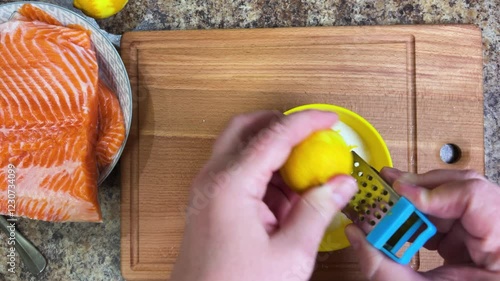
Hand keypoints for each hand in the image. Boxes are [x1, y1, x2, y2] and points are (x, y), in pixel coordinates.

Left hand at [170, 110, 356, 280]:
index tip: (330, 119)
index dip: (306, 123)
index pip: (274, 136)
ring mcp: (208, 192)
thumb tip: (341, 183)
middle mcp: (213, 181)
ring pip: (241, 151)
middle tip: (311, 133)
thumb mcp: (290, 252)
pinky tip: (287, 197)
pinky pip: (238, 175)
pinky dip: (263, 175)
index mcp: (230, 185)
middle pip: (245, 130)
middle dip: (280, 125)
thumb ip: (318, 210)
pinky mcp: (210, 206)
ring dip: (273, 152)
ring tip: (306, 173)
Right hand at [345, 168, 499, 280]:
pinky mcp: (478, 240)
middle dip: (422, 189)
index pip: (474, 198)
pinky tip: (406, 223)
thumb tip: (355, 233)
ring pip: (456, 198)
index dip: (434, 192)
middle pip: (465, 190)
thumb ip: (383, 265)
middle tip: (389, 188)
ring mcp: (492, 236)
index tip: (399, 193)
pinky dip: (424, 217)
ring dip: (420, 201)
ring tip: (391, 204)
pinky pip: (451, 216)